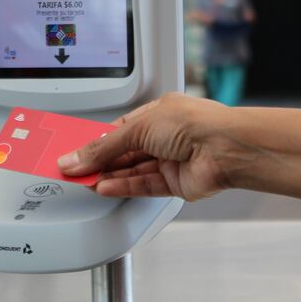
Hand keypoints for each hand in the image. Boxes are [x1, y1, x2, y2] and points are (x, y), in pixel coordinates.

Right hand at [57, 93, 235, 200]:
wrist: (226, 149)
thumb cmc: (195, 124)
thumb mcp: (138, 128)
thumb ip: (104, 148)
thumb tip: (77, 157)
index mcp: (158, 113)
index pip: (119, 129)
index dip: (96, 142)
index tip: (75, 152)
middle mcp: (166, 136)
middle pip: (125, 151)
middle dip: (99, 161)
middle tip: (74, 170)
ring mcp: (172, 160)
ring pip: (133, 170)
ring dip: (109, 176)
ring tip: (85, 180)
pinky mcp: (176, 182)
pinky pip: (144, 186)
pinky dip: (124, 187)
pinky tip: (105, 188)